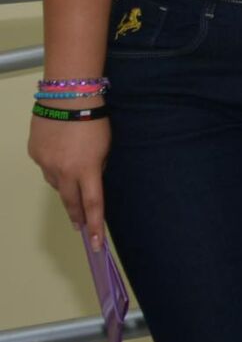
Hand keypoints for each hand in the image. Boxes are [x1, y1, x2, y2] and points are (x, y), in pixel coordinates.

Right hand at [27, 107, 110, 250]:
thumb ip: (98, 166)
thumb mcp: (106, 146)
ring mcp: (46, 164)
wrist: (66, 99)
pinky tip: (59, 156)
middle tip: (81, 228)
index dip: (95, 225)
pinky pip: (46, 167)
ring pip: (56, 184)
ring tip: (72, 185)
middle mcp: (64, 172)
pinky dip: (54, 166)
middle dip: (77, 216)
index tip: (95, 243)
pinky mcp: (35, 154)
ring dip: (65, 187)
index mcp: (87, 170)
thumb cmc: (94, 119)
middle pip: (71, 201)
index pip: (93, 204)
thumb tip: (91, 177)